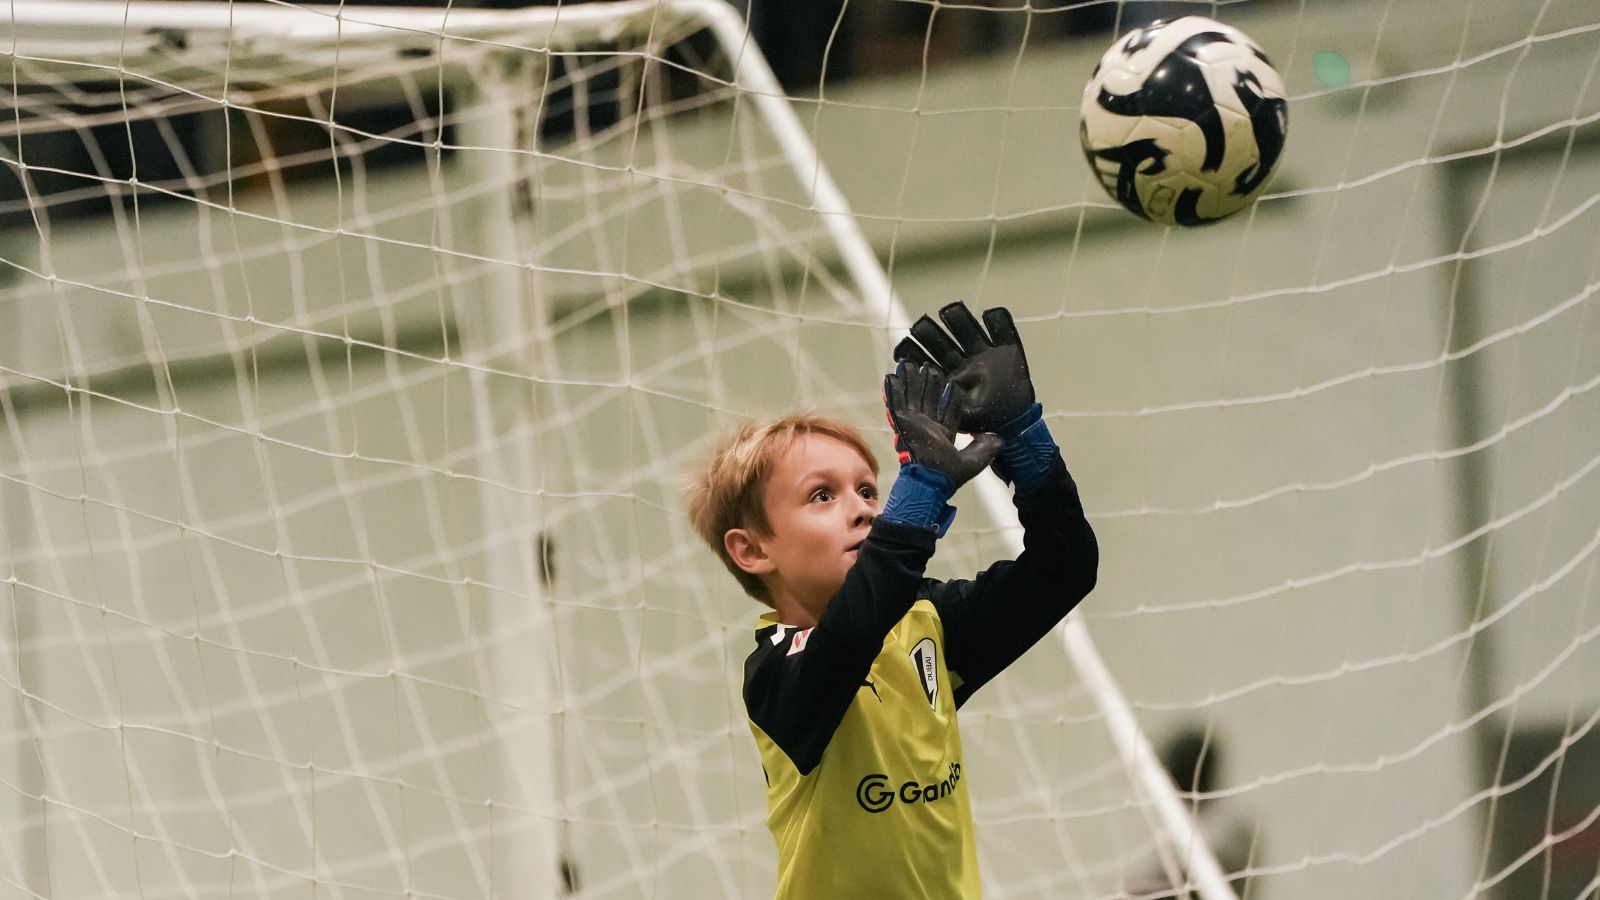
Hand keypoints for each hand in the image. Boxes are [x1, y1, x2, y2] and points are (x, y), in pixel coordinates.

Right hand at [883, 361, 1001, 488]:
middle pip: (927, 398)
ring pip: (912, 397)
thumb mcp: (973, 461)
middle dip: (927, 381)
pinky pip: (896, 404)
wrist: (930, 481)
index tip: (951, 381)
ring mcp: (913, 423)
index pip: (947, 409)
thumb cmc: (948, 475)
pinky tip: (891, 377)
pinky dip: (893, 391)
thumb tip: (999, 439)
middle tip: (927, 364)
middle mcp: (927, 426)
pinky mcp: (903, 424)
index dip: (949, 394)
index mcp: (942, 433)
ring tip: (908, 363)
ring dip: (910, 381)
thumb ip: (985, 449)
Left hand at [893, 302, 1034, 433]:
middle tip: (919, 324)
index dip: (916, 352)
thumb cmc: (985, 420)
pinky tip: (991, 313)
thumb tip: (932, 385)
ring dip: (959, 320)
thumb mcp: (963, 417)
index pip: (929, 360)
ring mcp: (985, 353)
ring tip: (950, 310)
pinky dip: (999, 321)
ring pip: (969, 331)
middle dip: (931, 333)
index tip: (904, 344)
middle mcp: (965, 361)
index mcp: (950, 377)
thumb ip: (948, 403)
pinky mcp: (1007, 350)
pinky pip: (1004, 332)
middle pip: (944, 343)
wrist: (1016, 422)